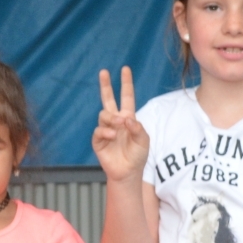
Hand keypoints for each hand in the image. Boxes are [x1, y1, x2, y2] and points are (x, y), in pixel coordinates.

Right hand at [92, 66, 149, 182]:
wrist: (128, 172)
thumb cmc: (137, 156)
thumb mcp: (144, 141)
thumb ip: (138, 128)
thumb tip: (126, 119)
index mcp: (128, 118)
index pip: (126, 97)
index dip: (126, 84)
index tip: (125, 69)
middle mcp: (116, 121)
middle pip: (108, 99)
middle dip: (106, 85)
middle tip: (104, 72)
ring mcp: (106, 130)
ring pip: (104, 114)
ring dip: (111, 117)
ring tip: (119, 125)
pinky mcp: (98, 141)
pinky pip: (99, 130)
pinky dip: (106, 131)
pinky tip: (112, 135)